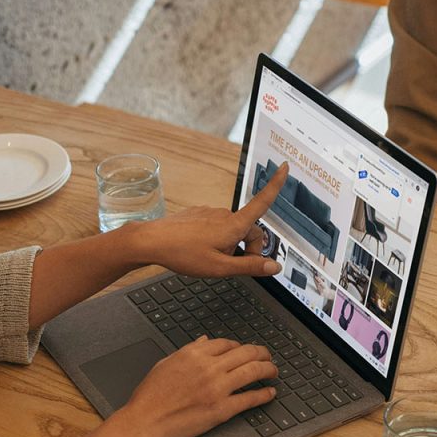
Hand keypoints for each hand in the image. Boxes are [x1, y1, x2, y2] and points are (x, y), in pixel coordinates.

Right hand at [52, 337, 277, 436]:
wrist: (145, 421)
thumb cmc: (150, 395)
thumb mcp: (166, 363)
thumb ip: (188, 351)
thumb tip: (205, 342)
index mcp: (194, 354)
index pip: (228, 344)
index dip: (240, 346)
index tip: (245, 351)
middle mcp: (208, 367)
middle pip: (246, 353)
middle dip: (262, 353)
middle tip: (268, 357)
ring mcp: (217, 388)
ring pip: (253, 371)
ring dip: (268, 369)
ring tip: (274, 371)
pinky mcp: (222, 410)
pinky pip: (249, 399)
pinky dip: (264, 394)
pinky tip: (270, 393)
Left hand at [128, 161, 290, 278]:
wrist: (152, 241)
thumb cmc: (183, 254)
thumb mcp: (220, 268)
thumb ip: (250, 267)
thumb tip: (274, 267)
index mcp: (233, 225)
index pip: (261, 202)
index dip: (275, 185)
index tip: (285, 168)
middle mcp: (224, 214)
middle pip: (250, 230)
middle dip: (249, 248)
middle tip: (232, 266)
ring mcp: (211, 213)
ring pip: (232, 230)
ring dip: (230, 245)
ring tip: (209, 258)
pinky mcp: (199, 215)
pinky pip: (217, 227)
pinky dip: (217, 239)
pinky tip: (200, 249)